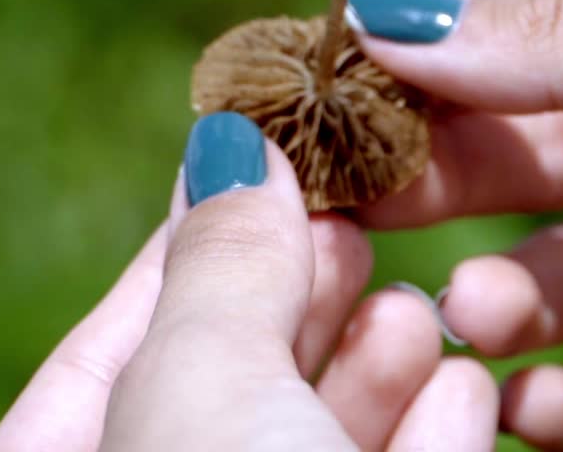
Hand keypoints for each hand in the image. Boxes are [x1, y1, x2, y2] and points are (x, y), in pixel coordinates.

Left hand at [0, 112, 497, 451]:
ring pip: (320, 437)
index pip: (102, 349)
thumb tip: (229, 140)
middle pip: (229, 386)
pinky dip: (433, 432)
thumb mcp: (202, 385)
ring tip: (414, 306)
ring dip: (378, 364)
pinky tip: (460, 379)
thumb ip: (219, 260)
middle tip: (354, 216)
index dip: (188, 247)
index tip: (258, 159)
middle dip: (298, 298)